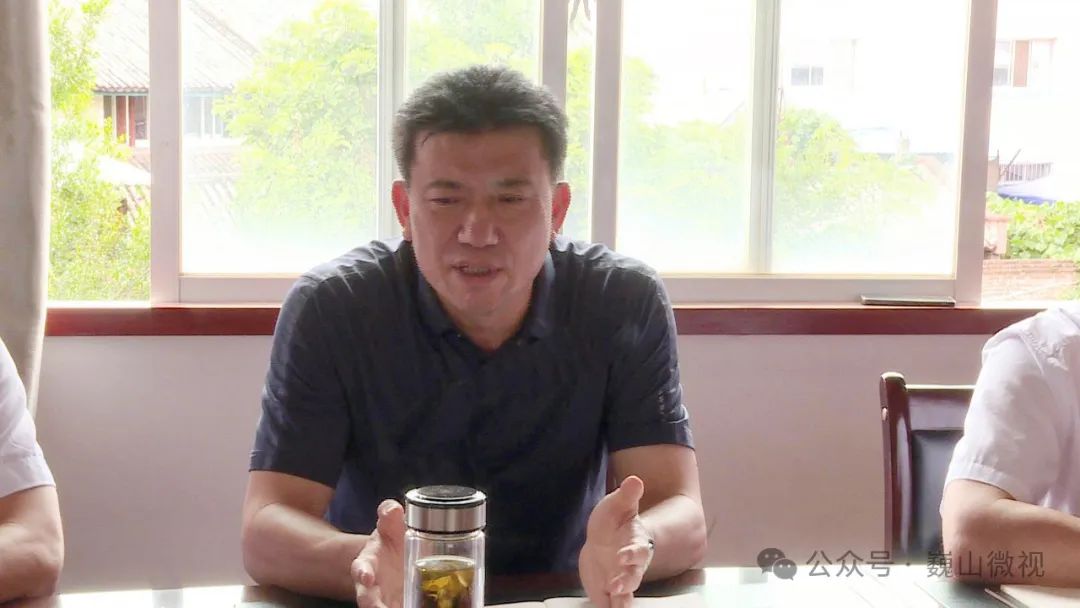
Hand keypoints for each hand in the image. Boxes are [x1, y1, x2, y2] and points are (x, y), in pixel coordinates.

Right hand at [352, 499, 406, 607]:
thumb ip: (390, 515)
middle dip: (372, 604)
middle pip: (367, 599)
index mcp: (367, 563)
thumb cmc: (390, 542)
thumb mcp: (390, 526)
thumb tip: (392, 508)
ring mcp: (383, 600)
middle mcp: (371, 586)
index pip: (360, 568)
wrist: (394, 559)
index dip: (362, 573)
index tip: (367, 577)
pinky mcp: (394, 606)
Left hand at [579, 476, 654, 607]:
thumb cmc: (613, 521)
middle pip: (634, 577)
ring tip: (615, 604)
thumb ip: (626, 496)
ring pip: (625, 594)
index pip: (639, 550)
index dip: (632, 554)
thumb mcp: (616, 505)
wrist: (602, 540)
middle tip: (616, 586)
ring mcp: (619, 580)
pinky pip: (611, 604)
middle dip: (626, 582)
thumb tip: (635, 479)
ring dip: (620, 600)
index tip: (623, 555)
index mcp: (635, 544)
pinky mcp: (607, 592)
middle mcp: (630, 566)